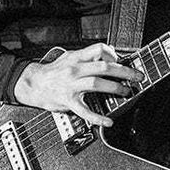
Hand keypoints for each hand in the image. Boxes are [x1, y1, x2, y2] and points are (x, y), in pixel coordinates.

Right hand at [13, 43, 144, 126]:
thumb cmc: (52, 71)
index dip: (112, 53)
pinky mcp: (68, 101)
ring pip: (97, 84)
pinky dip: (98, 117)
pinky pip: (85, 111)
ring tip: (125, 92)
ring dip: (115, 88)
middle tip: (136, 76)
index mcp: (76, 57)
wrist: (33, 83)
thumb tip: (108, 52)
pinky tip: (108, 121)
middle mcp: (75, 69)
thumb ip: (87, 56)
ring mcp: (72, 85)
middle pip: (104, 67)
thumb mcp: (69, 57)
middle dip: (124, 71)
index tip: (120, 60)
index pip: (99, 48)